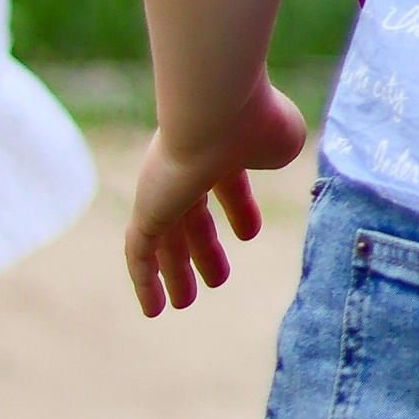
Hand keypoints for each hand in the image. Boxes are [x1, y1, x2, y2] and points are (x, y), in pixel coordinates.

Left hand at [126, 77, 308, 317]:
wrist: (219, 109)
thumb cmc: (257, 124)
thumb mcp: (280, 143)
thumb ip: (274, 154)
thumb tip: (269, 157)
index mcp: (222, 149)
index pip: (227, 184)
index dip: (239, 209)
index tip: (248, 234)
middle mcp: (188, 167)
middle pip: (191, 214)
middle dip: (203, 247)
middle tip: (216, 279)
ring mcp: (164, 188)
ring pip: (165, 236)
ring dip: (175, 271)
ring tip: (184, 303)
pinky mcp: (147, 209)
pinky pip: (138, 251)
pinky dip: (144, 281)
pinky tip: (153, 310)